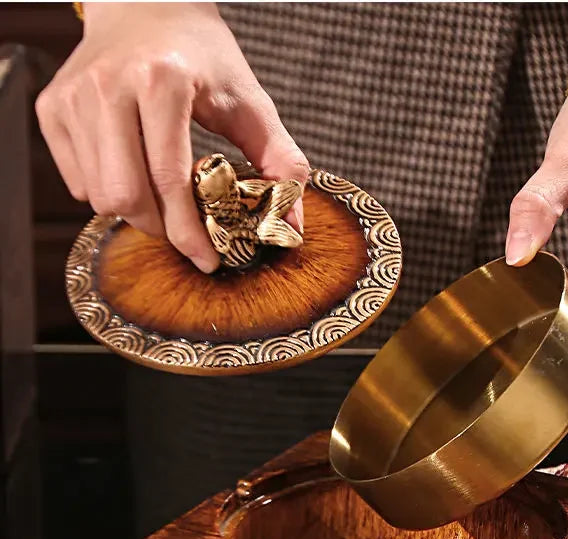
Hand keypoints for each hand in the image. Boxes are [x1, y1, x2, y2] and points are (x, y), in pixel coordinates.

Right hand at [36, 2, 308, 272]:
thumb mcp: (252, 101)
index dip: (187, 232)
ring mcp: (74, 96)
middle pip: (124, 196)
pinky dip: (107, 193)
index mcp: (162, 80)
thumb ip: (281, 160)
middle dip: (160, 228)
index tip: (206, 259)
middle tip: (185, 229)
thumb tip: (290, 225)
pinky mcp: (52, 107)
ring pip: (98, 195)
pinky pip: (77, 182)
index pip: (168, 179)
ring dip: (135, 213)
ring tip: (163, 199)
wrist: (146, 5)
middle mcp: (109, 84)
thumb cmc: (203, 55)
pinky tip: (133, 174)